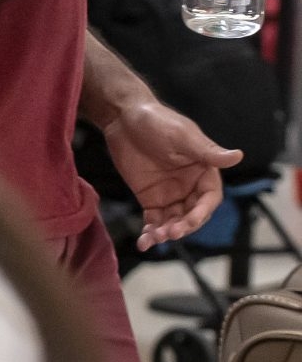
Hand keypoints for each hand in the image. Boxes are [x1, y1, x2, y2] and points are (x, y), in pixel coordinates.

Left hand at [101, 96, 236, 249]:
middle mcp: (190, 186)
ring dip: (166, 232)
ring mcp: (171, 194)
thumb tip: (237, 156)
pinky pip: (154, 220)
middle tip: (168, 234)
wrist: (124, 118)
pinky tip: (144, 242)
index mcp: (204, 171)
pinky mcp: (150, 198)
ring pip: (174, 221)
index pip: (209, 199)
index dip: (201, 213)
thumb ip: (207, 152)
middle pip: (192, 214)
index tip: (188, 222)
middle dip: (183, 227)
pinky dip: (150, 232)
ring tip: (154, 238)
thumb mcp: (182, 137)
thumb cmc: (157, 122)